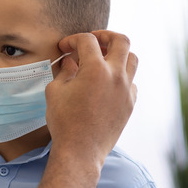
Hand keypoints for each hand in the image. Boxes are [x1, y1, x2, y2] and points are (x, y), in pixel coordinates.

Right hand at [47, 30, 137, 167]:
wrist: (81, 151)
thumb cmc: (64, 121)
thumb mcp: (55, 92)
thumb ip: (64, 71)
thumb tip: (70, 61)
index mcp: (95, 69)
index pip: (87, 41)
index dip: (73, 39)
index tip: (65, 47)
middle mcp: (116, 75)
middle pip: (121, 40)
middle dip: (105, 35)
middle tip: (92, 41)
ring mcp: (127, 90)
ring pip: (132, 59)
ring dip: (117, 54)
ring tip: (103, 59)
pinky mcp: (130, 103)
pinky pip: (131, 81)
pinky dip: (120, 76)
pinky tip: (106, 83)